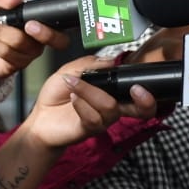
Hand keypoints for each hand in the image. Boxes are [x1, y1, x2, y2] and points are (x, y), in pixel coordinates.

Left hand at [0, 0, 69, 81]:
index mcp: (38, 22)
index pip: (59, 29)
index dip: (49, 30)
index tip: (30, 23)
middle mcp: (39, 39)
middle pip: (46, 39)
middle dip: (34, 32)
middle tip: (21, 27)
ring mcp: (30, 53)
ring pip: (21, 42)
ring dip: (0, 34)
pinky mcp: (19, 64)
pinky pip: (9, 53)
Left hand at [18, 55, 156, 152]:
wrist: (40, 117)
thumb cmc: (57, 95)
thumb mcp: (71, 70)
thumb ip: (90, 64)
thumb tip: (110, 60)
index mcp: (113, 92)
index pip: (139, 92)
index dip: (148, 88)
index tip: (141, 79)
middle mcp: (114, 107)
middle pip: (143, 110)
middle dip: (145, 101)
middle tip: (136, 89)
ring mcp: (104, 119)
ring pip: (110, 106)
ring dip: (89, 91)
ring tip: (72, 84)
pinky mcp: (91, 129)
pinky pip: (93, 118)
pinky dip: (81, 104)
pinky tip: (73, 98)